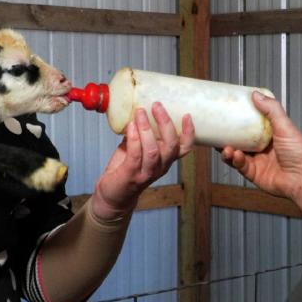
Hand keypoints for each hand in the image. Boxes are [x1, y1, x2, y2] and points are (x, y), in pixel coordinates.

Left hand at [91, 103, 194, 220]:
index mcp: (166, 159)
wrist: (113, 196)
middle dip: (165, 123)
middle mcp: (160, 167)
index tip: (187, 115)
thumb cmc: (126, 170)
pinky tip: (131, 126)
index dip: (189, 133)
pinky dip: (134, 138)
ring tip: (140, 113)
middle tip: (157, 106)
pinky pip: (136, 155)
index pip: (184, 148)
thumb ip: (142, 134)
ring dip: (147, 129)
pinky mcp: (131, 175)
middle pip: (171, 146)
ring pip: (153, 150)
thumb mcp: (139, 149)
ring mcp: (146, 173)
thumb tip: (140, 111)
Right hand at [219, 92, 301, 199]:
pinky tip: (234, 155)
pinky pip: (240, 166)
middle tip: (218, 131)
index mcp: (269, 135)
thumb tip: (256, 95)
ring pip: (236, 154)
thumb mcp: (285, 126)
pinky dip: (235, 160)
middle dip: (227, 136)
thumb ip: (271, 109)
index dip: (239, 119)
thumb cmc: (299, 153)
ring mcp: (257, 161)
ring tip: (224, 147)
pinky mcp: (253, 173)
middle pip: (239, 140)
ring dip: (227, 150)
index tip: (228, 112)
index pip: (250, 124)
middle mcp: (262, 147)